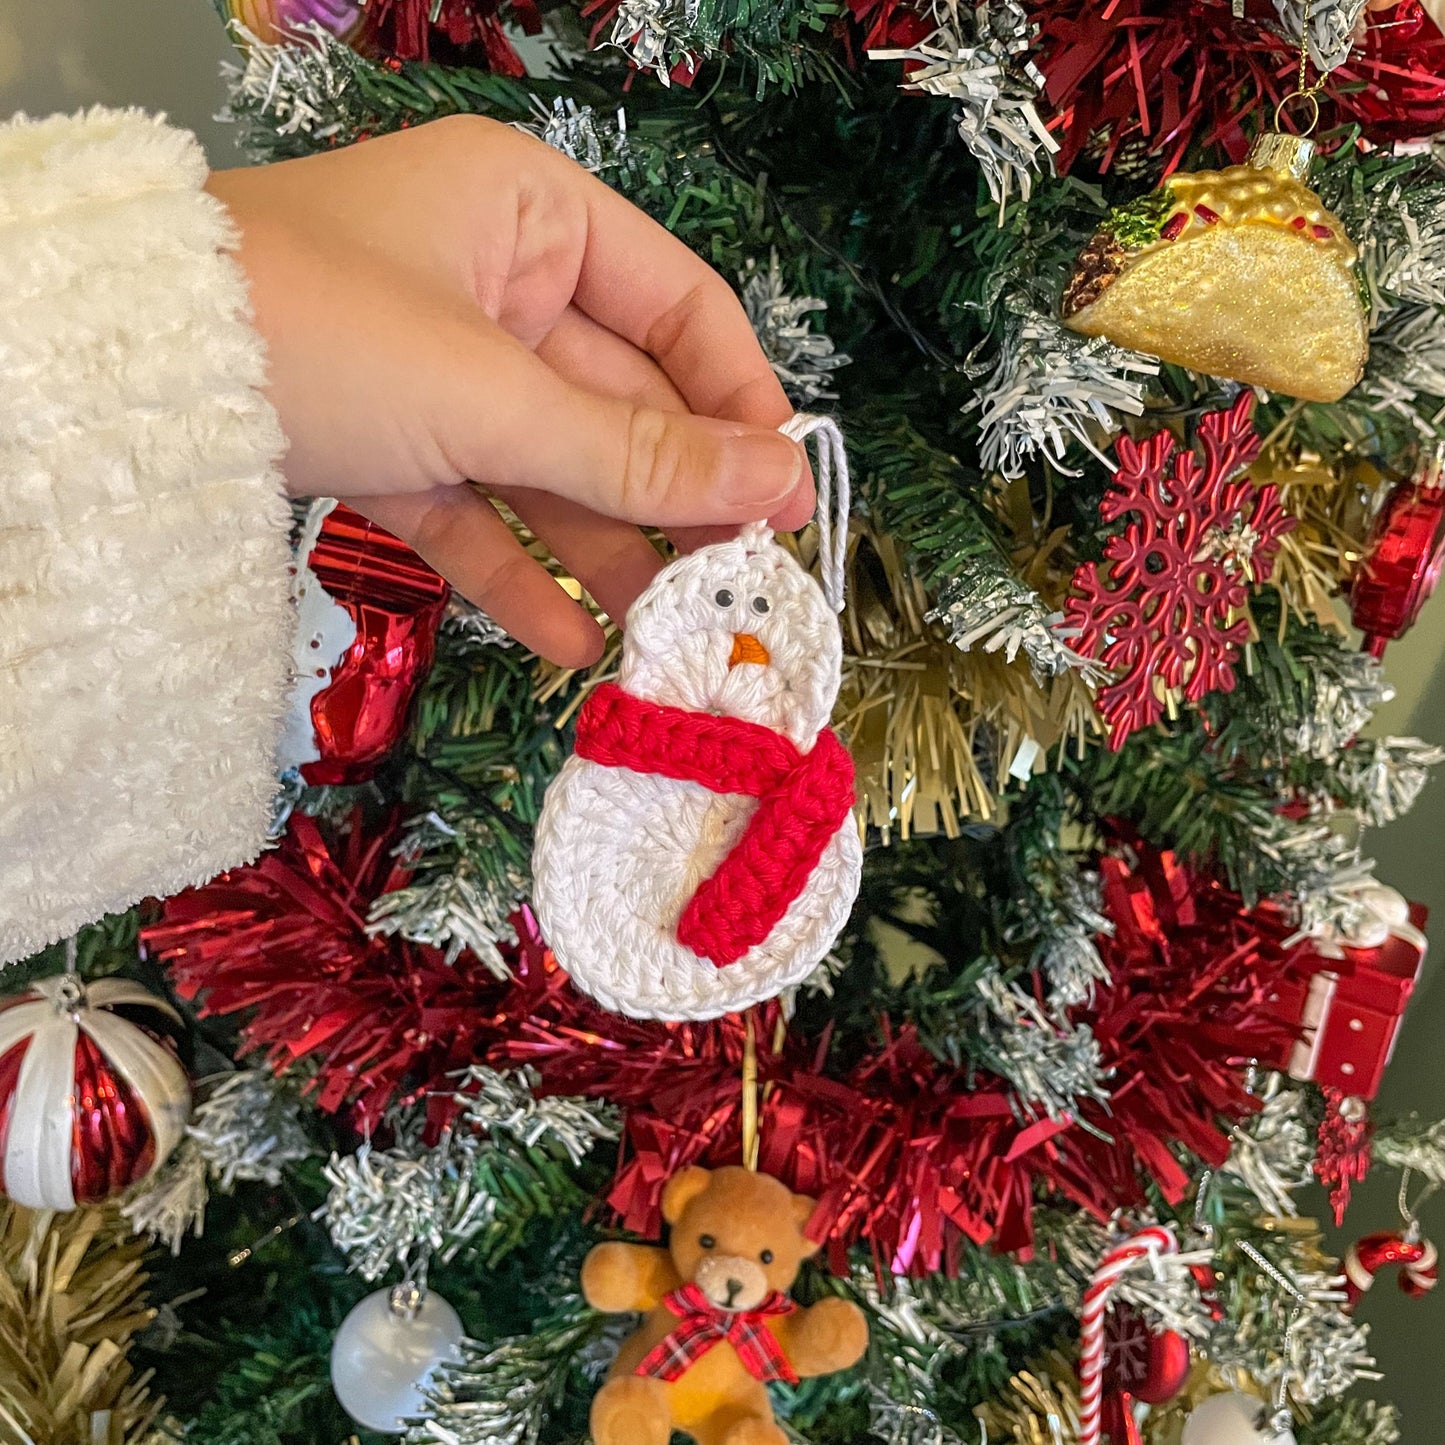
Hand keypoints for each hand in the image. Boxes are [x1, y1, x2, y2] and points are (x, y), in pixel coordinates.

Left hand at [206, 115, 811, 666]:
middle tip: (736, 587)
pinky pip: (480, 511)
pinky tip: (573, 647)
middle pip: (621, 403)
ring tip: (663, 638)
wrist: (123, 390)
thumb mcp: (495, 395)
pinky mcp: (391, 445)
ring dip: (605, 555)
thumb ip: (639, 455)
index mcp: (530, 215)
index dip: (742, 402)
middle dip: (675, 499)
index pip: (680, 308)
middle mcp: (495, 282)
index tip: (788, 492)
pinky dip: (521, 576)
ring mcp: (441, 370)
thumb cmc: (320, 331)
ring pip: (554, 469)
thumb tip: (781, 485)